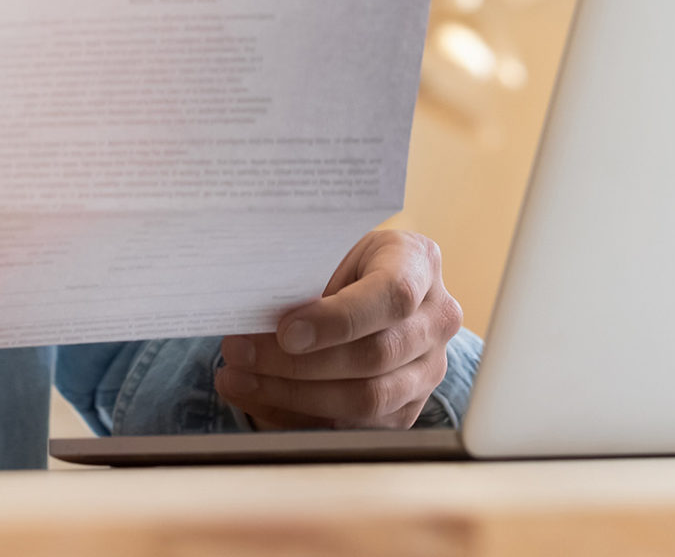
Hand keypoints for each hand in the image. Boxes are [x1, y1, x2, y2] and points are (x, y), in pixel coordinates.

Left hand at [214, 230, 462, 429]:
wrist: (366, 284)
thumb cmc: (339, 259)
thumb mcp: (327, 248)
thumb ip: (304, 276)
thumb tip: (251, 311)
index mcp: (419, 263)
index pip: (392, 296)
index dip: (338, 319)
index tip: (285, 331)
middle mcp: (435, 319)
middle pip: (375, 356)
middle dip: (298, 362)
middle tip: (239, 352)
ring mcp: (428, 369)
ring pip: (366, 399)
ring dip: (292, 395)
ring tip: (238, 379)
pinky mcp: (407, 408)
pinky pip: (355, 426)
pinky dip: (298, 416)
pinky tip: (257, 397)